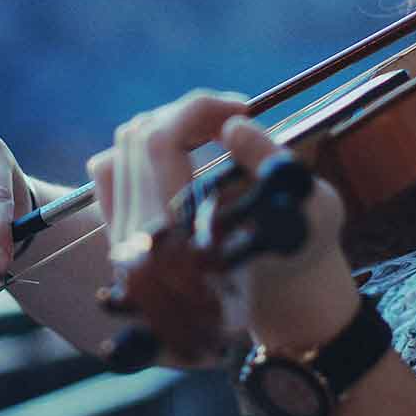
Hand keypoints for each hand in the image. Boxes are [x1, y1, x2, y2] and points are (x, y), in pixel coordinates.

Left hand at [86, 90, 352, 338]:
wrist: (267, 306)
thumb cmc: (296, 260)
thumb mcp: (305, 211)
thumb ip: (267, 161)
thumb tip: (232, 125)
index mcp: (177, 236)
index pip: (162, 141)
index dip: (201, 109)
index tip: (243, 109)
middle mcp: (136, 237)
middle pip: (141, 136)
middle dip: (189, 113)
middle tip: (231, 117)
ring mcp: (121, 236)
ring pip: (124, 147)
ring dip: (169, 125)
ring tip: (210, 131)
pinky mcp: (118, 235)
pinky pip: (109, 171)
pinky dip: (140, 148)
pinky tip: (178, 151)